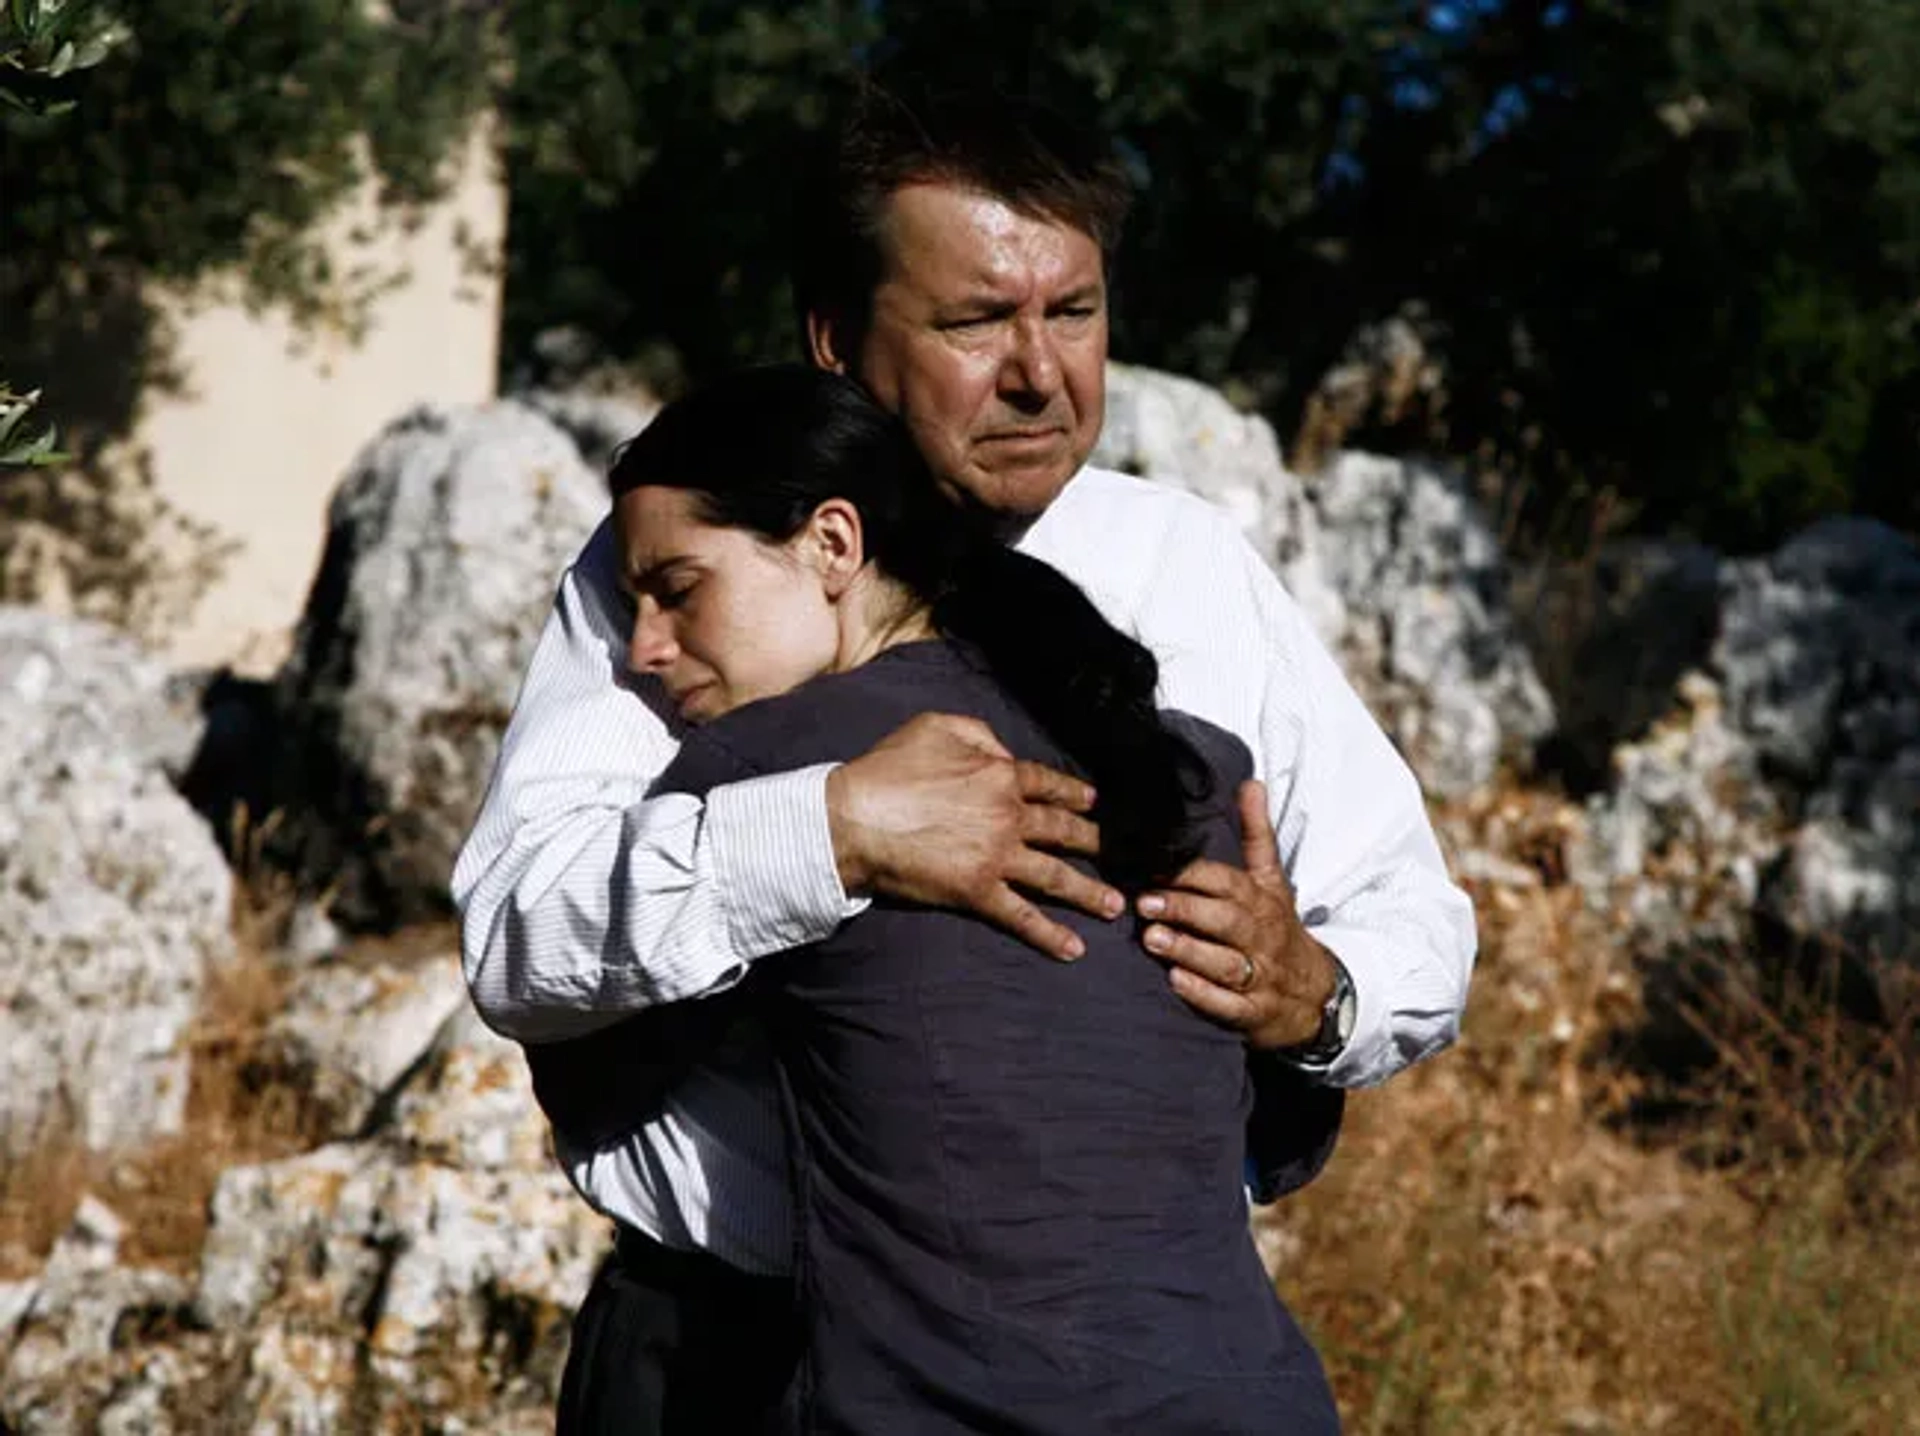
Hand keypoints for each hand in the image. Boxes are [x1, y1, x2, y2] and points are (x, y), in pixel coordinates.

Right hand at [826, 712, 1121, 959]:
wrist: (853, 819)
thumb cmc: (887, 770)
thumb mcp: (935, 727)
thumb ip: (978, 734)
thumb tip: (1004, 753)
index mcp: (1000, 775)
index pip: (1050, 785)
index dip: (1076, 794)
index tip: (1095, 804)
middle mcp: (1009, 816)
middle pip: (1064, 831)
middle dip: (1096, 844)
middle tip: (1123, 857)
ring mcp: (997, 857)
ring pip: (1055, 876)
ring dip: (1089, 893)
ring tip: (1114, 906)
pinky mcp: (978, 892)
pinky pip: (1021, 916)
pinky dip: (1049, 935)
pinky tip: (1073, 949)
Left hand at [1137, 780, 1337, 1051]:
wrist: (1316, 994)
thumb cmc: (1278, 929)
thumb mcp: (1272, 882)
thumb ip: (1257, 834)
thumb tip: (1251, 782)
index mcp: (1260, 901)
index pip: (1226, 882)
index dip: (1190, 875)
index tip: (1152, 867)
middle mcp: (1260, 936)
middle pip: (1224, 919)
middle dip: (1184, 909)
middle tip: (1143, 902)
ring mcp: (1259, 976)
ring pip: (1225, 962)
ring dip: (1188, 950)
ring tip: (1151, 939)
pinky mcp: (1254, 1013)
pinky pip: (1230, 1005)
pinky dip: (1204, 995)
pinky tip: (1175, 982)